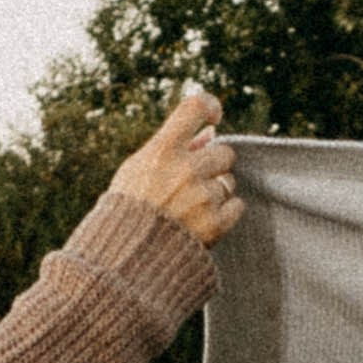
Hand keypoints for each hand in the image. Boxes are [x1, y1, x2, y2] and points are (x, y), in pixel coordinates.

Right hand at [111, 89, 243, 247]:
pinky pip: (237, 206)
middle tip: (196, 180)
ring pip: (229, 182)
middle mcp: (185, 170)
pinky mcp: (214, 224)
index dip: (209, 106)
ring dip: (216, 191)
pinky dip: (226, 212)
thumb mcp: (139, 169)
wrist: (125, 257)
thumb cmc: (130, 208)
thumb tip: (210, 132)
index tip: (213, 116)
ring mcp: (201, 198)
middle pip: (225, 152)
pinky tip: (205, 219)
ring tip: (192, 206)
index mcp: (162, 150)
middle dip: (215, 165)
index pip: (195, 107)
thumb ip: (173, 148)